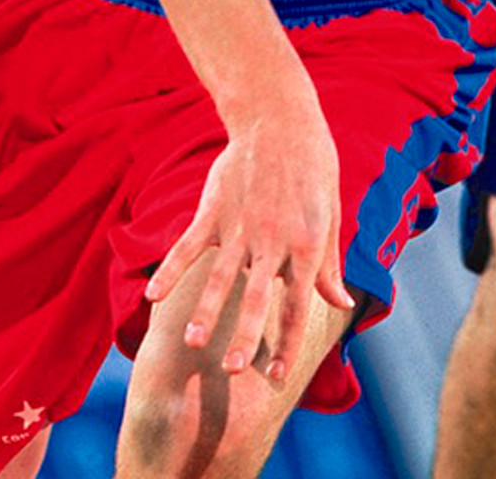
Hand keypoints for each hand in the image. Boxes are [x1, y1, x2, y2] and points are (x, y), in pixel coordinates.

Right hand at [145, 87, 353, 381]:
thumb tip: (341, 304)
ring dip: (206, 309)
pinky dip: (170, 270)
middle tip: (232, 370)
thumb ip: (328, 265)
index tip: (275, 377)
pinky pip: (189, 245)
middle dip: (244, 335)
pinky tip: (154, 296)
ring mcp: (240, 224)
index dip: (285, 342)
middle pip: (257, 296)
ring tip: (193, 341)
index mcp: (305, 245)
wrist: (280, 119)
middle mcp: (273, 240)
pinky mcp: (214, 209)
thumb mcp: (330, 216)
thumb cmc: (313, 168)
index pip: (297, 305)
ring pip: (220, 275)